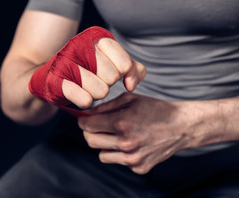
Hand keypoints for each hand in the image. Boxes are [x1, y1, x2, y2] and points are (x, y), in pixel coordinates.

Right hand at [62, 37, 145, 108]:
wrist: (53, 75)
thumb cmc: (88, 68)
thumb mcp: (113, 63)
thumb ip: (132, 69)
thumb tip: (131, 85)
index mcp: (97, 37)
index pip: (125, 64)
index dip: (122, 74)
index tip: (112, 73)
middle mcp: (81, 44)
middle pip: (113, 77)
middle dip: (108, 84)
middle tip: (96, 80)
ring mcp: (66, 61)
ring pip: (101, 90)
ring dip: (96, 94)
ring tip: (86, 86)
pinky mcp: (56, 79)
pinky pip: (85, 100)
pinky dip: (85, 101)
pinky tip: (79, 94)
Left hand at [77, 93, 191, 173]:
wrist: (182, 126)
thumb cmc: (156, 109)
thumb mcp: (131, 99)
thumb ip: (106, 106)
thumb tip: (86, 112)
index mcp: (122, 123)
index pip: (88, 126)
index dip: (83, 121)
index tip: (84, 119)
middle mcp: (126, 143)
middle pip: (90, 141)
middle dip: (89, 132)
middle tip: (96, 126)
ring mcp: (133, 158)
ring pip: (101, 154)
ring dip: (103, 144)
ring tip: (115, 135)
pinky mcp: (139, 167)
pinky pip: (118, 161)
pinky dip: (119, 153)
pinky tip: (132, 143)